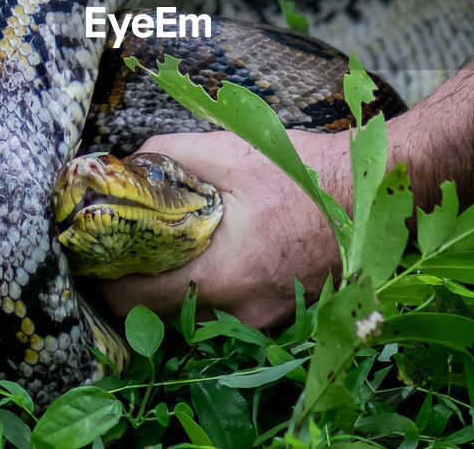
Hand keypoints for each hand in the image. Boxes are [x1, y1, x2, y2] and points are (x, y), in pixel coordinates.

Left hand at [97, 129, 350, 327]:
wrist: (374, 192)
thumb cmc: (304, 172)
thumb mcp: (231, 149)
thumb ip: (169, 154)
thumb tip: (130, 164)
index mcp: (222, 276)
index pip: (135, 302)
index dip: (107, 279)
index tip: (99, 256)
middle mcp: (241, 312)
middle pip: (159, 320)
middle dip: (136, 289)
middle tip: (127, 254)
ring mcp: (265, 321)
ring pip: (194, 323)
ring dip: (173, 296)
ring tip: (168, 255)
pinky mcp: (283, 317)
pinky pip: (227, 317)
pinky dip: (209, 296)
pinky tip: (212, 261)